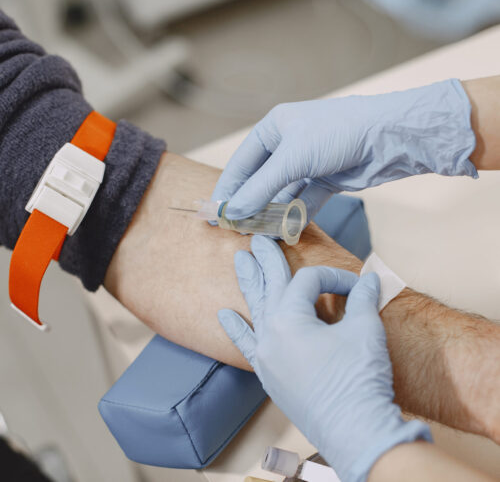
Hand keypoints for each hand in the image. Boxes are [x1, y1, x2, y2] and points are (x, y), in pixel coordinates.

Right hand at [212, 79, 475, 220]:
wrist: (389, 136)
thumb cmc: (337, 133)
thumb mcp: (292, 159)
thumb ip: (261, 189)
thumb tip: (232, 213)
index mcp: (274, 129)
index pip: (241, 164)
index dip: (227, 189)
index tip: (214, 214)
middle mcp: (289, 145)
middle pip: (260, 181)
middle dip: (249, 205)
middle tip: (235, 229)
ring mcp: (308, 163)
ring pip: (282, 194)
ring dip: (271, 214)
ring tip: (257, 234)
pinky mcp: (327, 180)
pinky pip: (304, 201)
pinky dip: (295, 216)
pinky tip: (285, 231)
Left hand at [218, 236, 430, 481]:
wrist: (355, 432)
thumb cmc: (359, 379)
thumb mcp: (365, 331)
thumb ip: (363, 299)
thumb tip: (370, 279)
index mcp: (290, 319)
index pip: (308, 282)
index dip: (334, 278)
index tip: (357, 287)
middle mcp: (270, 334)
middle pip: (271, 286)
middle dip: (268, 260)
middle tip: (258, 239)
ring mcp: (265, 355)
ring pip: (254, 310)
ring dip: (249, 284)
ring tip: (239, 261)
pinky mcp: (268, 374)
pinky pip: (246, 346)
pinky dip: (236, 329)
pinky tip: (223, 315)